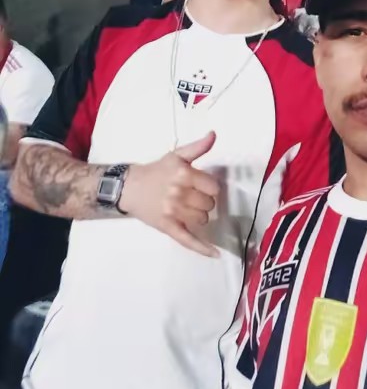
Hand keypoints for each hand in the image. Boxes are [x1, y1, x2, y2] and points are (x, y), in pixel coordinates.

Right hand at [120, 132, 220, 256]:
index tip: (200, 186)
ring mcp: (173, 212)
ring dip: (198, 215)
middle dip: (203, 201)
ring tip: (184, 208)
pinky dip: (203, 248)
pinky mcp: (168, 227)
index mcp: (184, 174)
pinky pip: (189, 240)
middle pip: (210, 205)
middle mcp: (179, 193)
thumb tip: (213, 135)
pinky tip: (216, 254)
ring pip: (203, 219)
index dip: (209, 188)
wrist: (128, 188)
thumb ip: (197, 148)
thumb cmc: (156, 172)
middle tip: (189, 197)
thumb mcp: (176, 156)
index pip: (214, 188)